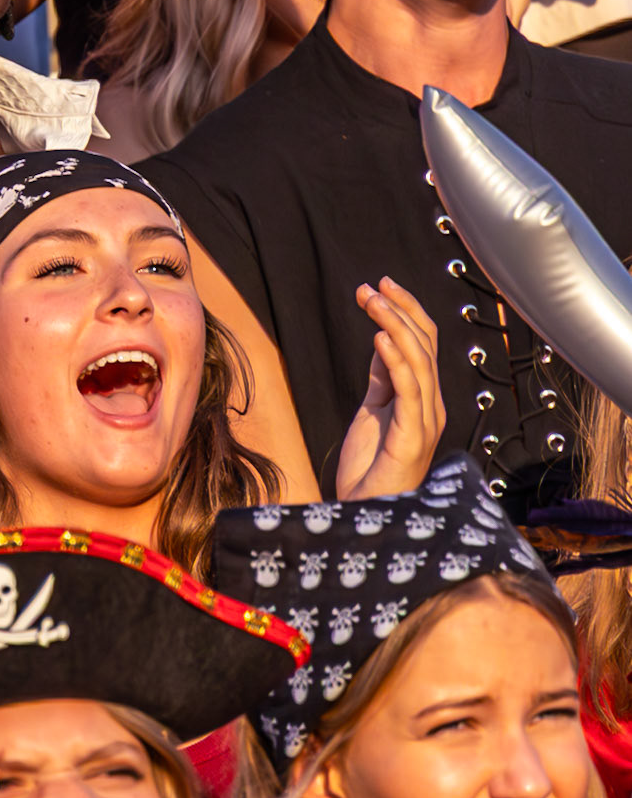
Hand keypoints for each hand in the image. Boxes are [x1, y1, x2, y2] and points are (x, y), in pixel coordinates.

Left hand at [335, 278, 445, 500]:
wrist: (366, 512)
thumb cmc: (370, 468)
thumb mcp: (373, 411)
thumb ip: (382, 379)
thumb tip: (381, 341)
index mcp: (423, 399)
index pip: (424, 344)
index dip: (406, 311)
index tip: (380, 285)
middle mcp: (431, 406)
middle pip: (426, 345)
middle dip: (399, 309)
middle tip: (372, 286)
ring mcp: (425, 421)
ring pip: (419, 360)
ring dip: (393, 324)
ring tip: (371, 299)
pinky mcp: (413, 436)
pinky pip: (409, 390)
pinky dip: (395, 360)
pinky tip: (379, 337)